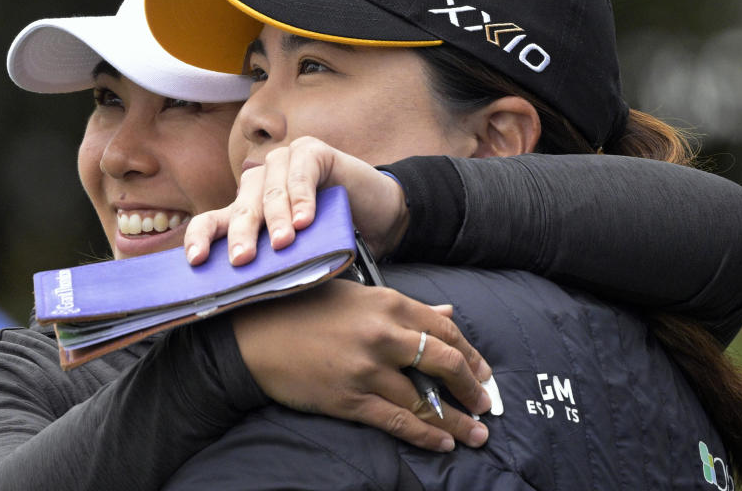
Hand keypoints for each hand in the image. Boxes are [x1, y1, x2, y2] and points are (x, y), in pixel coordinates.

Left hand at [184, 136, 408, 265]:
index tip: (196, 260)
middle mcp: (259, 183)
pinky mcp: (311, 151)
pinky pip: (301, 174)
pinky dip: (303, 198)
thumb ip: (273, 261)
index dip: (201, 238)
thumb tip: (244, 288)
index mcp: (247, 209)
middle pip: (242, 208)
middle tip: (243, 259)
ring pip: (270, 191)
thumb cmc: (337, 238)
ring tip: (283, 243)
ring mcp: (284, 163)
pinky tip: (307, 220)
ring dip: (277, 219)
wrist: (381, 217)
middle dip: (243, 235)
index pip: (212, 220)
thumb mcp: (299, 254)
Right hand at [231, 279, 494, 451]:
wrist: (255, 335)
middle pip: (445, 363)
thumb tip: (447, 314)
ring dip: (458, 421)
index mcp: (388, 303)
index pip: (446, 331)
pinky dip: (426, 435)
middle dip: (473, 388)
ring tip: (477, 434)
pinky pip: (398, 422)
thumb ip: (404, 308)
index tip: (482, 372)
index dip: (471, 355)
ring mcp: (367, 369)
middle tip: (486, 404)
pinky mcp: (350, 399)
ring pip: (426, 400)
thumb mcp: (357, 296)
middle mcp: (384, 335)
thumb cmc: (302, 308)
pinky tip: (444, 444)